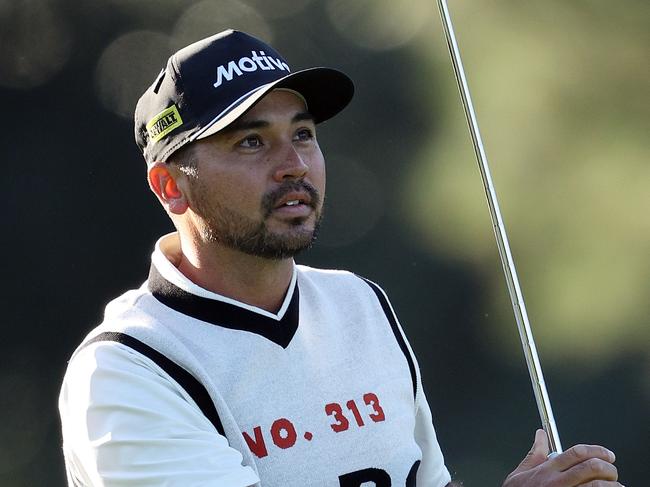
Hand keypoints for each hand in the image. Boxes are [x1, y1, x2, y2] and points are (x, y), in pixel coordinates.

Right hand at [502, 429, 622, 486]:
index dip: (597, 450)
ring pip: (597, 486)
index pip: (577, 452)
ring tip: (614, 485)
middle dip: (608, 467)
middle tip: (611, 469)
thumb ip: (535, 454)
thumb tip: (540, 436)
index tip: (607, 454)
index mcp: (548, 470)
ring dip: (611, 485)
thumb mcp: (521, 472)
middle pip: (592, 467)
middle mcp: (558, 482)